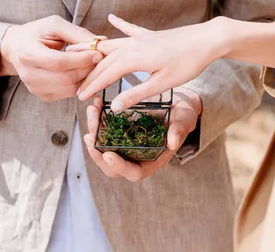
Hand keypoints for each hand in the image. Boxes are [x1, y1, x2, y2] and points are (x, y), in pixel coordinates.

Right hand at [0, 15, 103, 101]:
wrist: (17, 48)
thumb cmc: (36, 33)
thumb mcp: (54, 25)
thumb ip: (76, 33)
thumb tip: (101, 42)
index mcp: (28, 54)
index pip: (59, 62)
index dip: (81, 59)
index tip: (98, 53)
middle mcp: (29, 75)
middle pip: (66, 78)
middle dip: (87, 69)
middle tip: (100, 58)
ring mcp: (35, 88)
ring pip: (70, 88)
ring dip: (87, 77)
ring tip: (92, 63)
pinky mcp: (44, 95)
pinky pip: (69, 93)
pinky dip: (80, 83)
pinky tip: (83, 71)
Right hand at [69, 14, 225, 110]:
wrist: (206, 40)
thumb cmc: (186, 63)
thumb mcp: (162, 84)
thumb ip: (136, 95)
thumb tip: (115, 107)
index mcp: (132, 58)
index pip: (104, 74)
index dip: (91, 85)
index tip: (78, 96)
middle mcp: (131, 45)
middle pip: (103, 59)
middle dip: (88, 71)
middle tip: (75, 82)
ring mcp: (140, 38)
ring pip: (111, 44)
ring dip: (96, 51)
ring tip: (80, 52)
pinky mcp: (150, 35)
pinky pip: (130, 29)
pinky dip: (119, 24)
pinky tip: (111, 18)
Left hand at [83, 88, 201, 181]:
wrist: (176, 104)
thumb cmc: (183, 117)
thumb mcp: (184, 122)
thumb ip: (178, 132)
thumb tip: (172, 143)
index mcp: (152, 160)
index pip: (133, 172)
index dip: (119, 167)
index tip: (108, 155)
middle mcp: (135, 155)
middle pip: (111, 164)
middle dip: (97, 151)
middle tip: (90, 136)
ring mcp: (125, 143)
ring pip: (103, 144)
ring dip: (94, 130)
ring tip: (92, 110)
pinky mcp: (119, 129)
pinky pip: (104, 128)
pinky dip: (97, 118)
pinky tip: (96, 103)